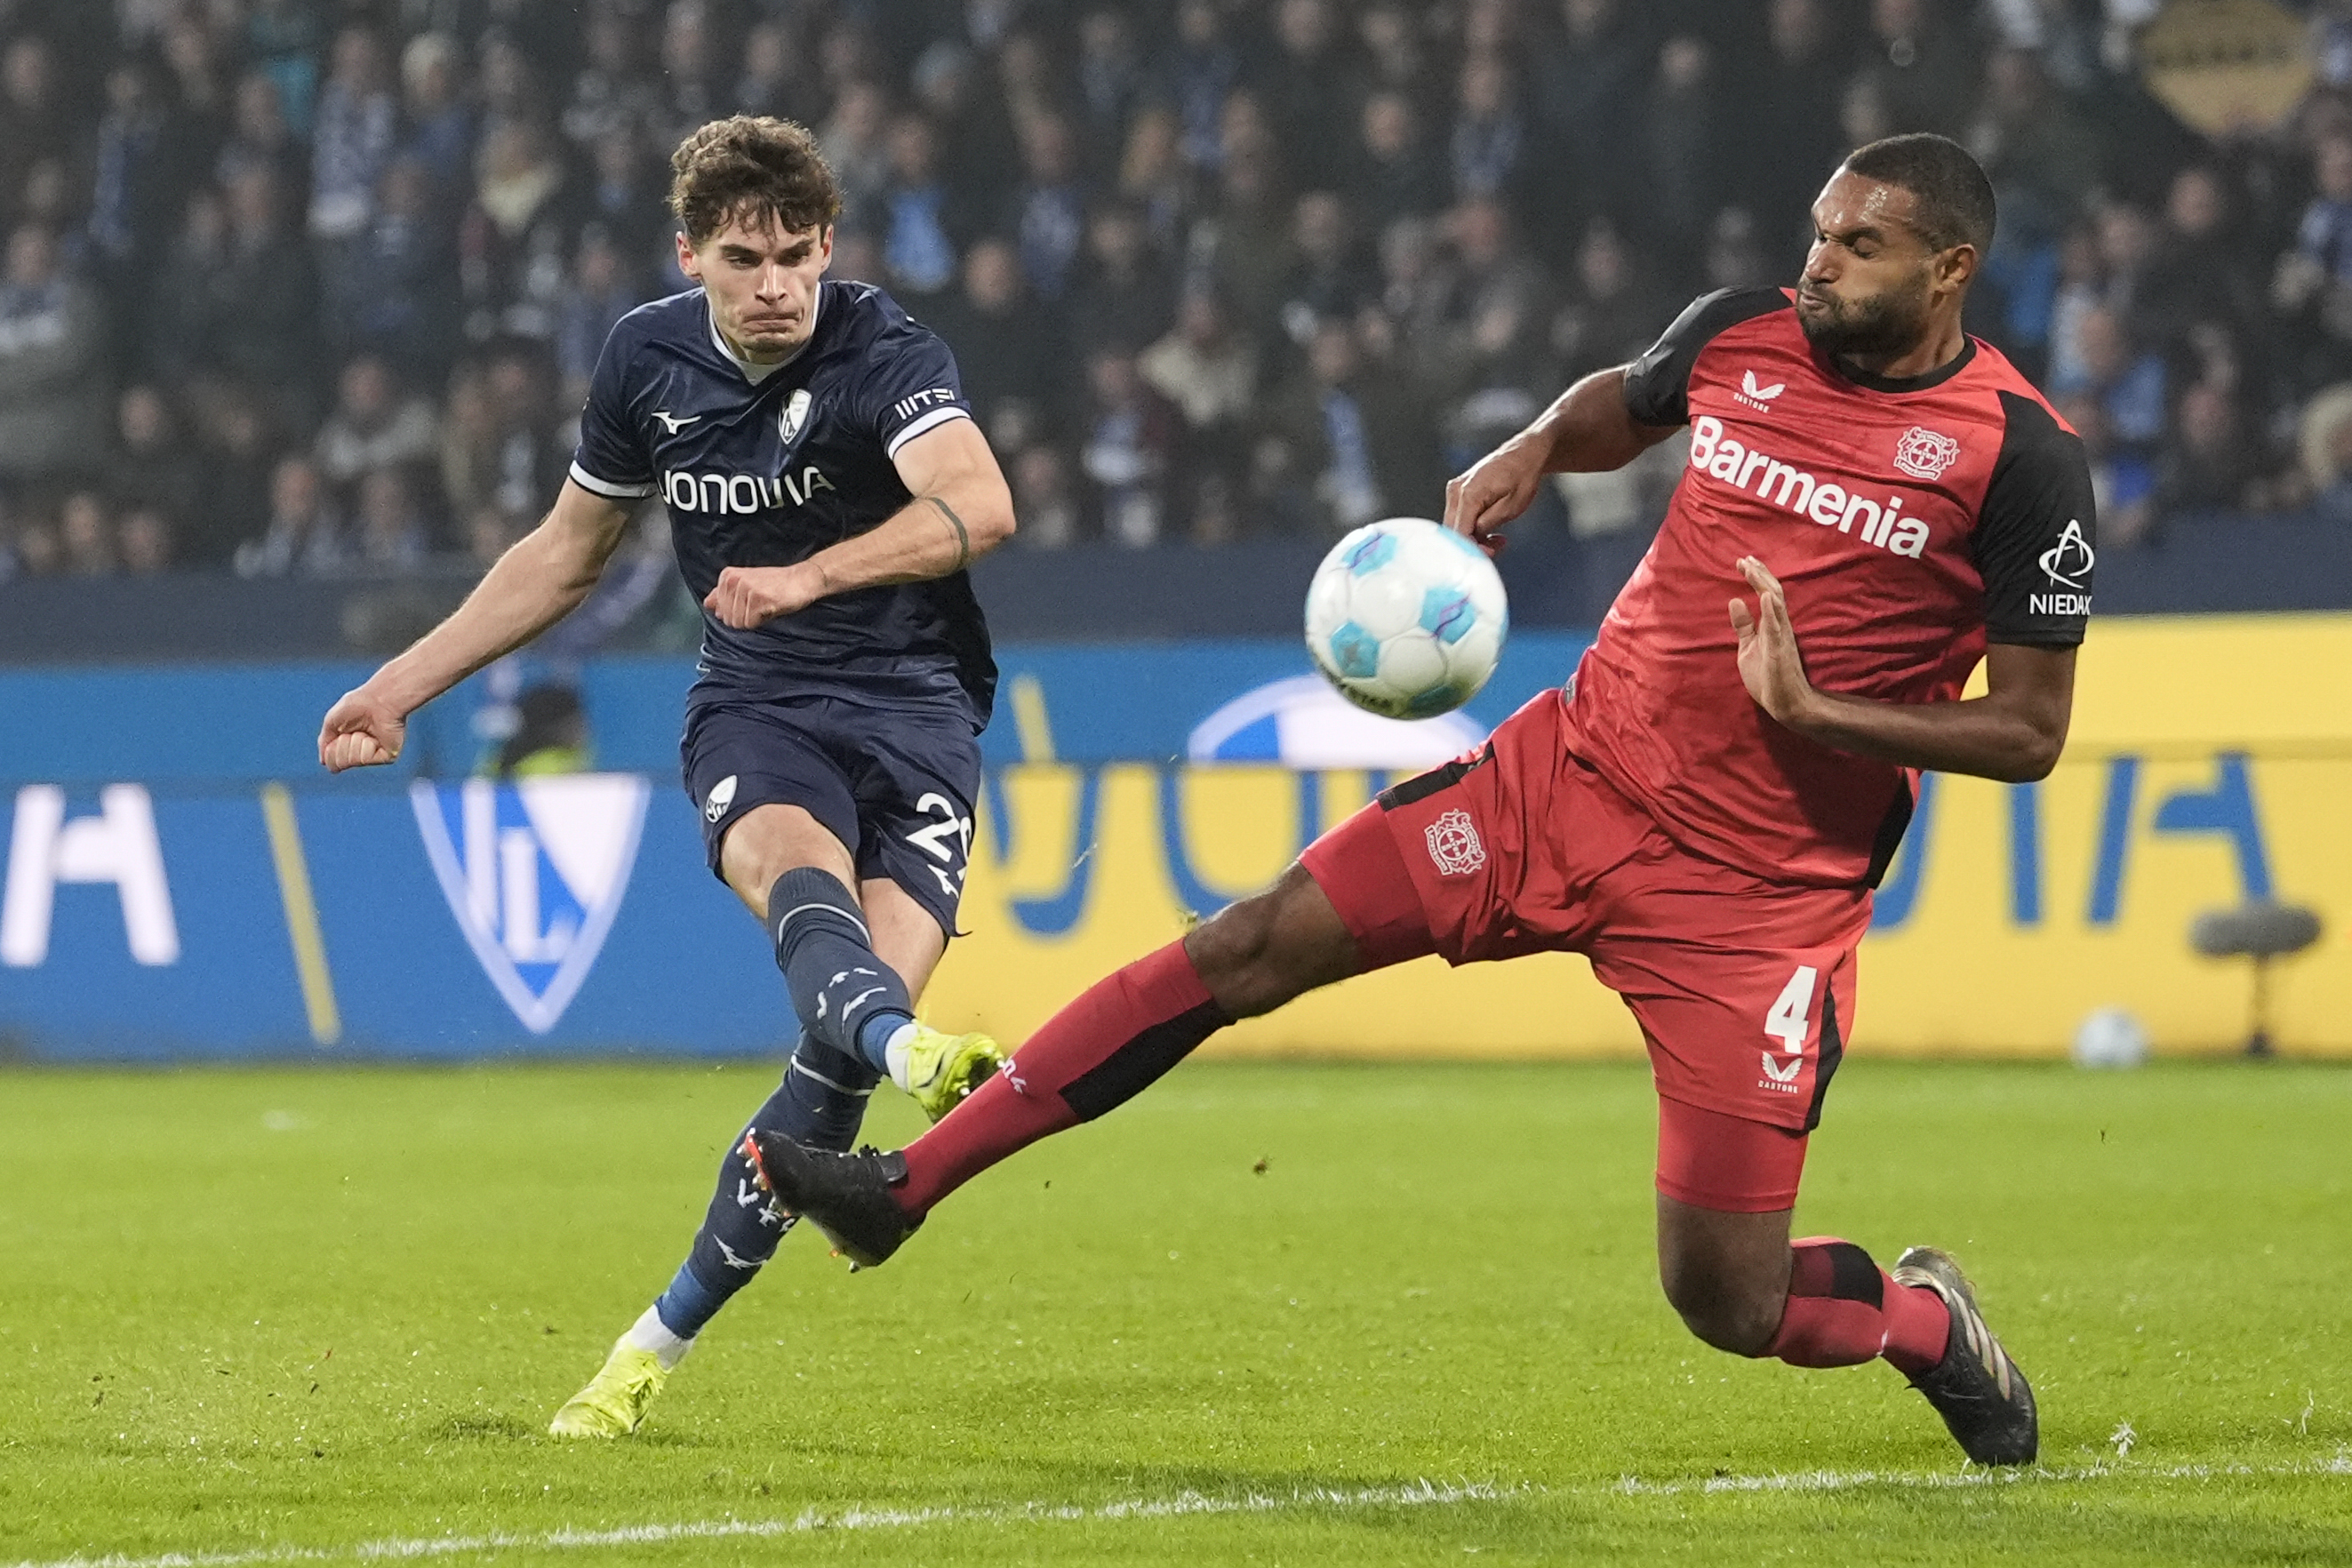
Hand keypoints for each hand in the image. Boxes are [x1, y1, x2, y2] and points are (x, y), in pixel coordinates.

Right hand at [318, 684, 406, 771]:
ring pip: (351, 762)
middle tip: (351, 731)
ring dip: (353, 743)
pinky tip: (373, 736)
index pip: (331, 763)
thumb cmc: (357, 705)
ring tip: (364, 731)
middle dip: (340, 746)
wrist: (378, 700)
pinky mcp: (387, 756)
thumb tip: (323, 762)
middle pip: (338, 765)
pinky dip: (365, 745)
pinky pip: (365, 759)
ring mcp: (374, 756)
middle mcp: (360, 752)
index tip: (338, 734)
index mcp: (346, 745)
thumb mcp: (331, 722)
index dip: (330, 751)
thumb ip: (325, 743)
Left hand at [704, 563, 821, 628]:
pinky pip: (750, 624)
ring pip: (738, 623)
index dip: (737, 611)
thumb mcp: (746, 585)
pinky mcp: (759, 599)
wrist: (803, 579)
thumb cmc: (776, 584)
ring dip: (754, 619)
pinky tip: (771, 607)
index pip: (719, 609)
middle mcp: (734, 580)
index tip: (751, 600)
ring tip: (766, 604)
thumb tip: (708, 604)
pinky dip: (762, 621)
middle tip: (760, 604)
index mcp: (728, 575)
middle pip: (727, 618)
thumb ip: (725, 594)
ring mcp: (746, 589)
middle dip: (744, 617)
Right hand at [1442, 439, 1544, 557]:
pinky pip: (1460, 517)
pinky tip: (1490, 529)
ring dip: (1474, 537)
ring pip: (1456, 526)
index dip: (1471, 548)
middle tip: (1496, 548)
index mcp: (1468, 494)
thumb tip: (1473, 540)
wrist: (1524, 453)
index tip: (1488, 555)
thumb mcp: (1511, 507)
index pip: (1459, 532)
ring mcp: (1455, 490)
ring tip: (1498, 539)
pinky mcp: (1459, 492)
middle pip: (1454, 531)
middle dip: (1473, 544)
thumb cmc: (1522, 475)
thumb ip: (1487, 525)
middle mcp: (1456, 491)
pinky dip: (1473, 527)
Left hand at [1727, 556, 1816, 727]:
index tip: (1743, 562)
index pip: (1765, 594)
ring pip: (1776, 604)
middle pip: (1772, 593)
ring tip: (1753, 568)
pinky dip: (1772, 611)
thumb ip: (1743, 626)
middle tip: (1745, 558)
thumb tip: (1734, 601)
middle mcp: (1780, 627)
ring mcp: (1782, 638)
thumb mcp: (1748, 648)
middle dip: (1759, 574)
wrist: (1784, 704)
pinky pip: (1777, 628)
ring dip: (1764, 585)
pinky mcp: (1780, 651)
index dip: (1755, 577)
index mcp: (1772, 625)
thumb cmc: (1768, 677)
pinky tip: (1766, 596)